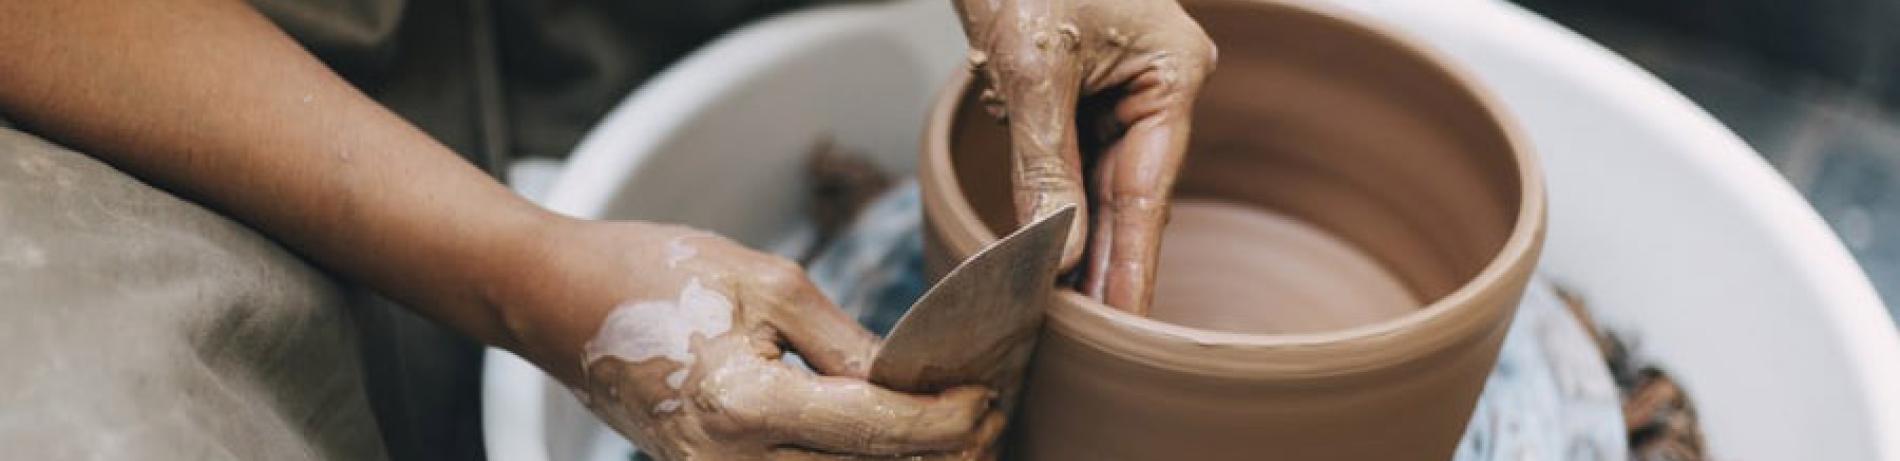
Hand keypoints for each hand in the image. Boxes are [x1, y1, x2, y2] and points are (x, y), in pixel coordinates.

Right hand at [501, 221, 1001, 459]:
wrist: (555, 301)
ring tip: (954, 429)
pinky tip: (887, 436)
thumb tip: (913, 376)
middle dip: (940, 451)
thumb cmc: (651, 274)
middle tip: (990, 416)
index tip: (990, 401)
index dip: (947, 421)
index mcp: (745, 404)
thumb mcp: (766, 282)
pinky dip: (851, 460)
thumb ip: (844, 342)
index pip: (877, 429)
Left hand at [953, 0, 1215, 313]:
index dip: (1132, 263)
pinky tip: (1047, 255)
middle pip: (1131, 195)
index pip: (1149, 191)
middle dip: (1107, 264)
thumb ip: (1044, 163)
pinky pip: (1073, 159)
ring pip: (1100, 184)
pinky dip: (1057, 203)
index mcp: (1173, 73)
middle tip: (1092, 338)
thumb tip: (1055, 250)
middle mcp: (1158, 85)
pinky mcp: (1081, 88)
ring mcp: (1122, 87)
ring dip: (1078, 242)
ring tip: (1066, 312)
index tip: (1125, 326)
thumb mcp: (1031, 65)